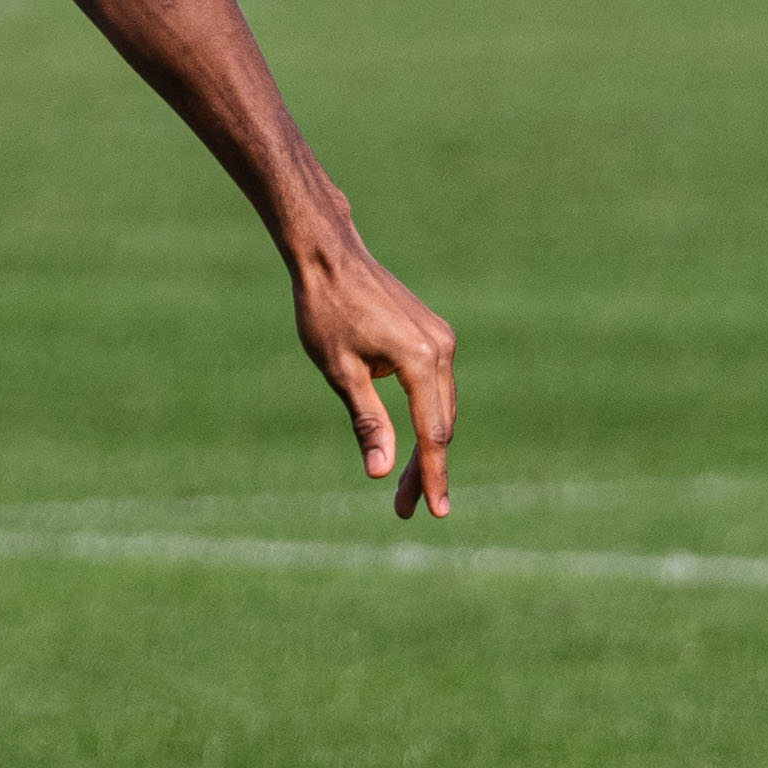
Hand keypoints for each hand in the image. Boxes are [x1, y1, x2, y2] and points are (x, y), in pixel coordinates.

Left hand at [290, 235, 461, 517]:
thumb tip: (380, 471)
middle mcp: (441, 349)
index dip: (432, 476)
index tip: (436, 511)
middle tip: (403, 509)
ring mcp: (441, 339)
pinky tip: (407, 440)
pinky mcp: (433, 334)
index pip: (432, 433)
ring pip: (441, 408)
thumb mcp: (340, 372)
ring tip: (403, 485)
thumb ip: (367, 422)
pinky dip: (425, 417)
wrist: (330, 255)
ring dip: (427, 446)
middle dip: (425, 469)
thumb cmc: (326, 311)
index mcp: (422, 360)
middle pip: (441, 425)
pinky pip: (435, 388)